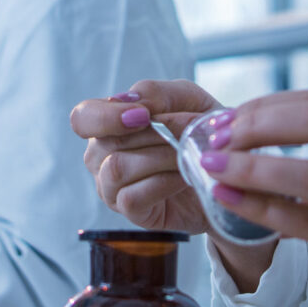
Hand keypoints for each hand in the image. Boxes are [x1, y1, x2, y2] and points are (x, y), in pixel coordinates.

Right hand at [69, 79, 219, 235]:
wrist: (225, 169)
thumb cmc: (198, 130)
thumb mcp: (185, 99)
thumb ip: (155, 93)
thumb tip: (132, 105)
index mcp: (108, 125)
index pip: (82, 118)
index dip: (106, 116)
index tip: (144, 116)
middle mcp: (102, 157)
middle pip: (106, 143)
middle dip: (153, 135)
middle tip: (187, 133)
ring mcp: (112, 188)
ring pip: (117, 169)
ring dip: (160, 157)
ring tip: (189, 154)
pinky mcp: (132, 213)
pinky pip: (132, 198)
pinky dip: (163, 183)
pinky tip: (184, 177)